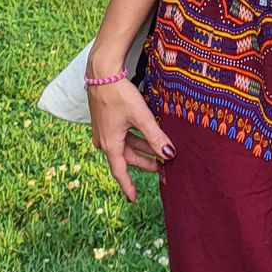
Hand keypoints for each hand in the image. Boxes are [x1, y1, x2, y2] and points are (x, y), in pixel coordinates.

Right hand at [88, 78, 175, 203]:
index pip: (120, 171)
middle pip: (127, 158)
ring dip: (142, 149)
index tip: (134, 198)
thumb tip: (170, 155)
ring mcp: (104, 130)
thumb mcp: (141, 117)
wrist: (101, 73)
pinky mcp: (106, 120)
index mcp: (110, 143)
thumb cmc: (119, 94)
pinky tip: (148, 133)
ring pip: (126, 145)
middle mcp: (104, 140)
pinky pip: (122, 135)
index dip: (128, 185)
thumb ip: (156, 137)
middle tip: (163, 167)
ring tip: (161, 150)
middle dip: (145, 163)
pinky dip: (136, 138)